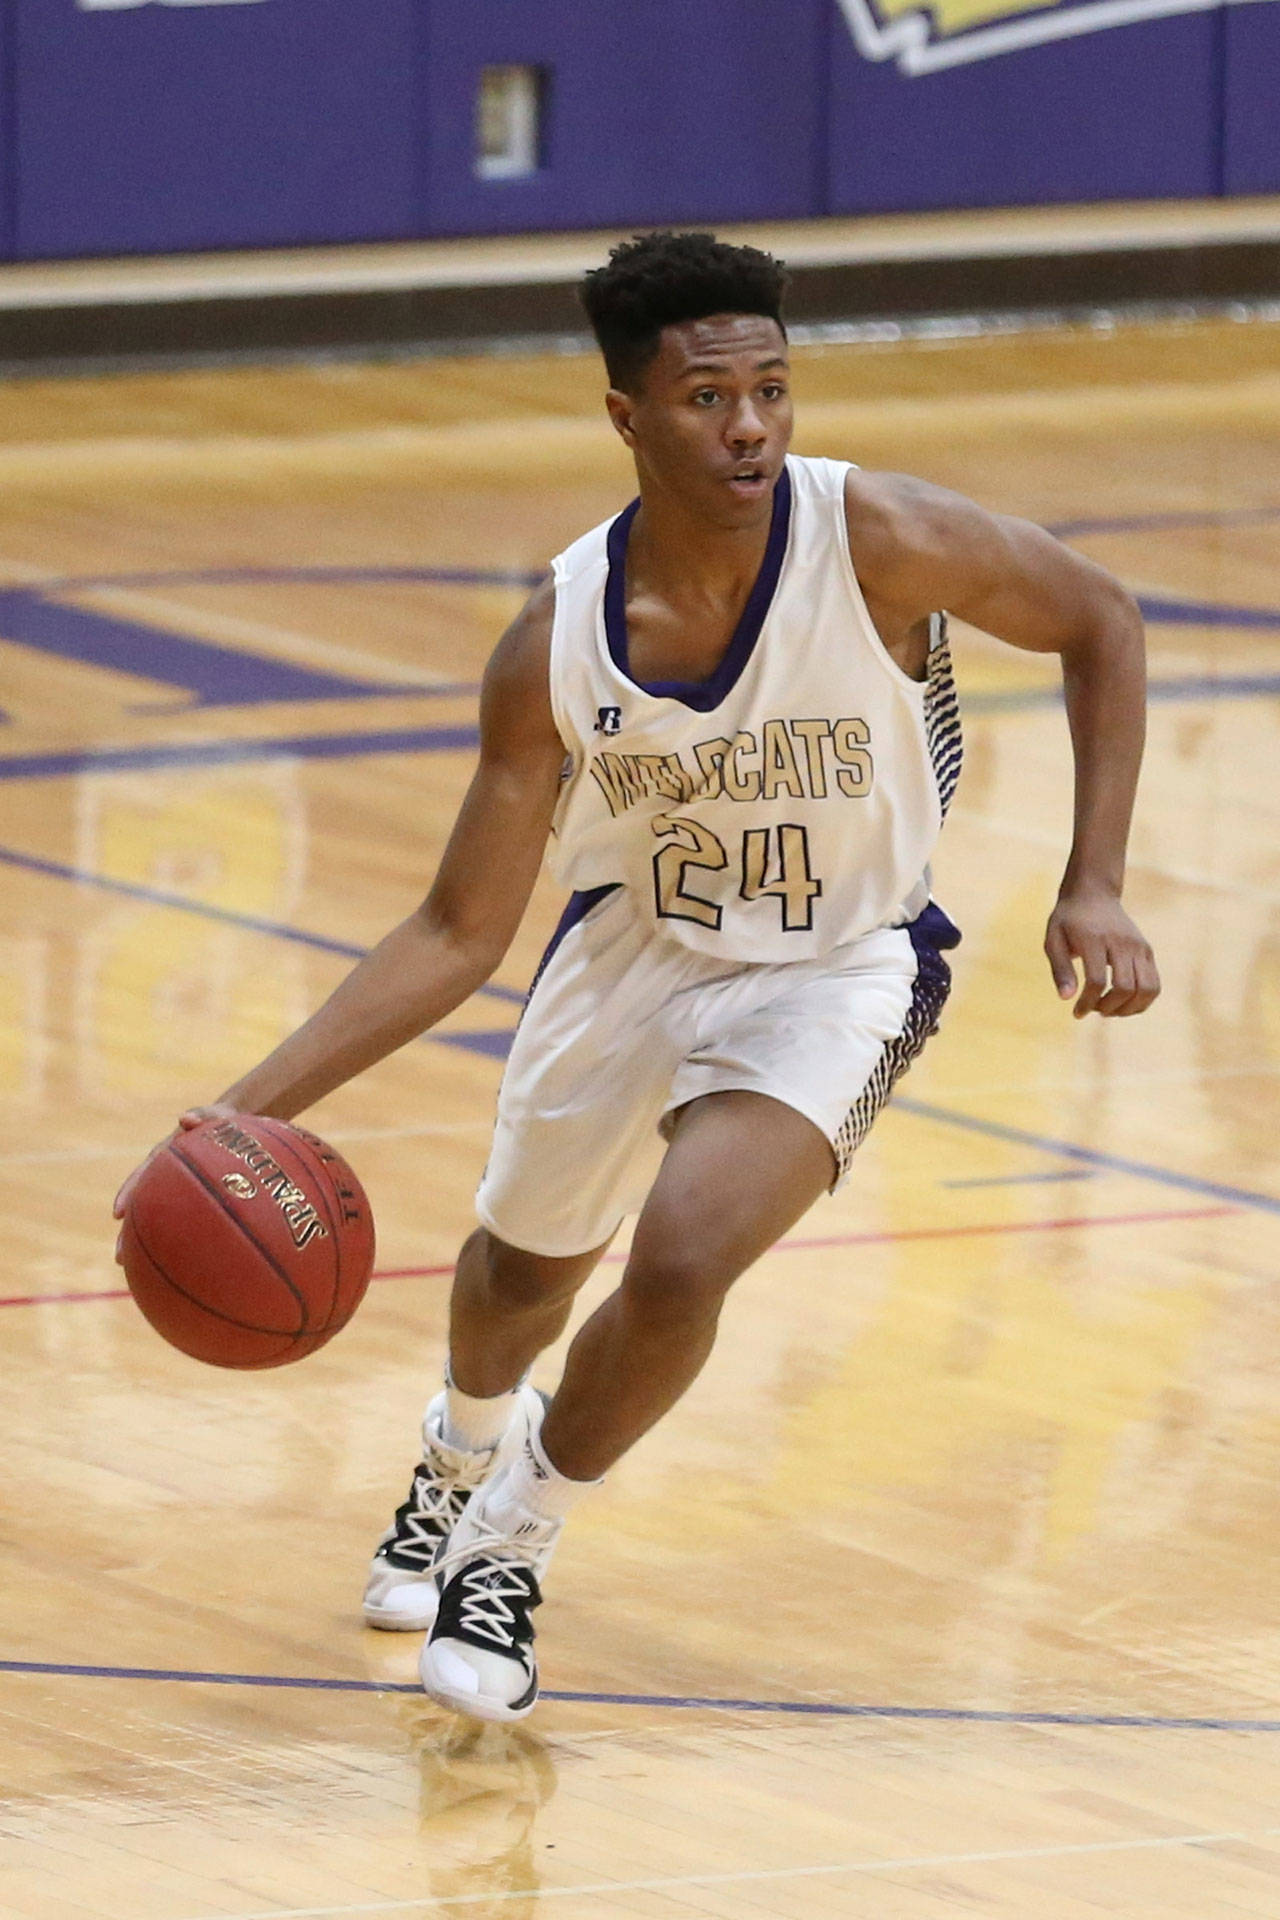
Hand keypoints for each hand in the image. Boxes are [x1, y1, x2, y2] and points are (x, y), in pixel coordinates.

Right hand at [112, 1104, 241, 1263]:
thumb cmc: (226, 1120)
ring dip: (149, 1243)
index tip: (117, 1214)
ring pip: (160, 1218)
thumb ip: (204, 1115)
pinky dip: (181, 1241)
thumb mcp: (218, 1115)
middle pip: (144, 1206)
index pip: (144, 1175)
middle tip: (120, 1257)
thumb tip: (185, 1118)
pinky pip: (186, 1222)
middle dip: (130, 1232)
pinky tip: (184, 1267)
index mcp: (168, 1155)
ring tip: (141, 1272)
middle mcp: (167, 1175)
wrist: (237, 1125)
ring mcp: (180, 1188)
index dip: (129, 1192)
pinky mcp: (196, 1198)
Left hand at [1044, 888, 1159, 1018]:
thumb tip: (1066, 998)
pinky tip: (1123, 1004)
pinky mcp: (1147, 950)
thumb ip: (1060, 969)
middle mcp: (1121, 942)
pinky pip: (1154, 984)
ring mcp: (1138, 946)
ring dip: (1129, 1009)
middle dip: (1108, 1007)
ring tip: (1110, 1009)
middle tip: (1093, 1008)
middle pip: (1125, 988)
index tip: (1077, 1012)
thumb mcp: (1053, 940)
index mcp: (1095, 939)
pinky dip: (1142, 1001)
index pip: (1097, 980)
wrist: (1093, 894)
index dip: (1088, 1002)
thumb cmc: (1069, 921)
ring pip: (1147, 989)